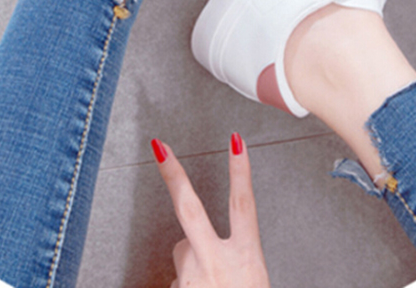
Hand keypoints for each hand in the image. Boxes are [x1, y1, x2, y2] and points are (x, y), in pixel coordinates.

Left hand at [151, 133, 270, 287]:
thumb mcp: (255, 281)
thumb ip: (234, 259)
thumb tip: (211, 254)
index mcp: (246, 259)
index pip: (243, 204)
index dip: (239, 170)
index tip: (236, 142)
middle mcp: (215, 264)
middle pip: (189, 208)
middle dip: (173, 174)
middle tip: (160, 148)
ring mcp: (192, 278)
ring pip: (183, 253)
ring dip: (192, 265)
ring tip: (210, 286)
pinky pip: (176, 280)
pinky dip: (187, 285)